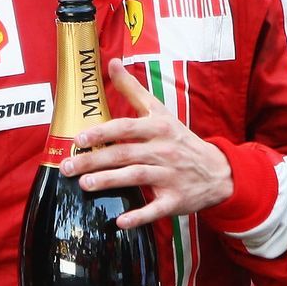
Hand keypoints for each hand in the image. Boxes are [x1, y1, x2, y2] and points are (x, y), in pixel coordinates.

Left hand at [59, 58, 232, 227]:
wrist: (218, 171)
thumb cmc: (180, 139)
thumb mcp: (160, 112)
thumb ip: (133, 90)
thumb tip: (112, 64)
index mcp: (158, 128)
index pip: (126, 128)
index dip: (103, 132)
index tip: (80, 138)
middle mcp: (164, 150)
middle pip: (124, 154)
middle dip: (94, 161)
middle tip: (68, 166)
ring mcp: (170, 176)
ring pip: (136, 178)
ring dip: (109, 182)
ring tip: (85, 184)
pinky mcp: (175, 200)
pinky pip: (155, 209)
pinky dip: (139, 216)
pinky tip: (120, 221)